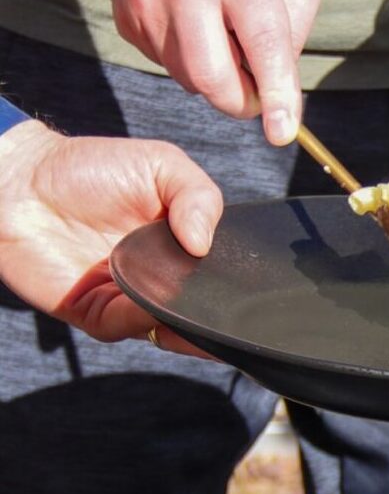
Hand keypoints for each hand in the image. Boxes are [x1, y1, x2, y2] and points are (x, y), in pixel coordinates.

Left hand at [0, 120, 220, 348]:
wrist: (21, 179)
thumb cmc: (89, 168)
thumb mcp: (161, 165)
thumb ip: (198, 196)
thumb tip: (206, 245)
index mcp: (182, 250)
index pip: (221, 278)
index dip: (239, 285)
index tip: (259, 288)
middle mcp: (159, 281)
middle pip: (200, 312)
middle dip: (219, 317)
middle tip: (240, 313)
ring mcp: (128, 301)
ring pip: (168, 328)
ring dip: (186, 323)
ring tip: (200, 310)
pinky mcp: (96, 313)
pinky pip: (128, 326)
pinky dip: (145, 318)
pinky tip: (155, 304)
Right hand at [109, 0, 321, 145]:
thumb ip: (294, 26)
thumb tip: (277, 87)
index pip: (261, 40)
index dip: (274, 92)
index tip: (281, 132)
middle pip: (212, 76)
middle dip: (241, 100)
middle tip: (257, 90)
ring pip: (187, 78)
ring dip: (215, 75)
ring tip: (224, 30)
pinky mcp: (125, 12)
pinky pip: (164, 63)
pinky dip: (188, 57)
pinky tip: (193, 19)